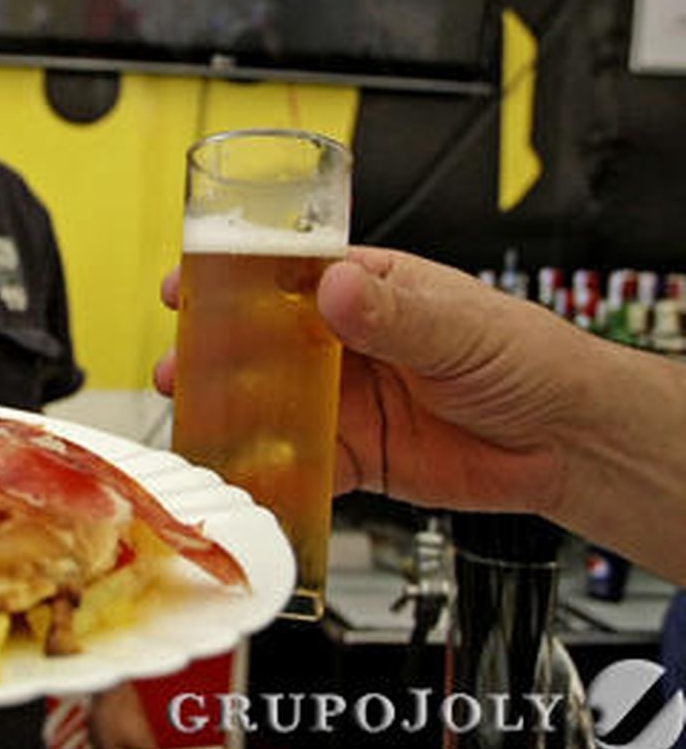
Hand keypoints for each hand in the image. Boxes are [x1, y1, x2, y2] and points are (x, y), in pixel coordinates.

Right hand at [155, 247, 594, 516]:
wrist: (569, 444)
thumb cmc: (528, 361)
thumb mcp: (458, 326)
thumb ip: (393, 313)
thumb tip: (338, 287)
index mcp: (366, 291)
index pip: (284, 276)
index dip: (230, 279)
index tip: (186, 284)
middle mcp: (346, 345)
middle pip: (261, 343)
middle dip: (212, 352)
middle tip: (179, 364)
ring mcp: (346, 402)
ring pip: (270, 403)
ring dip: (228, 410)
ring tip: (194, 416)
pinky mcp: (356, 457)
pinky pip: (299, 465)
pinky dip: (268, 471)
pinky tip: (241, 472)